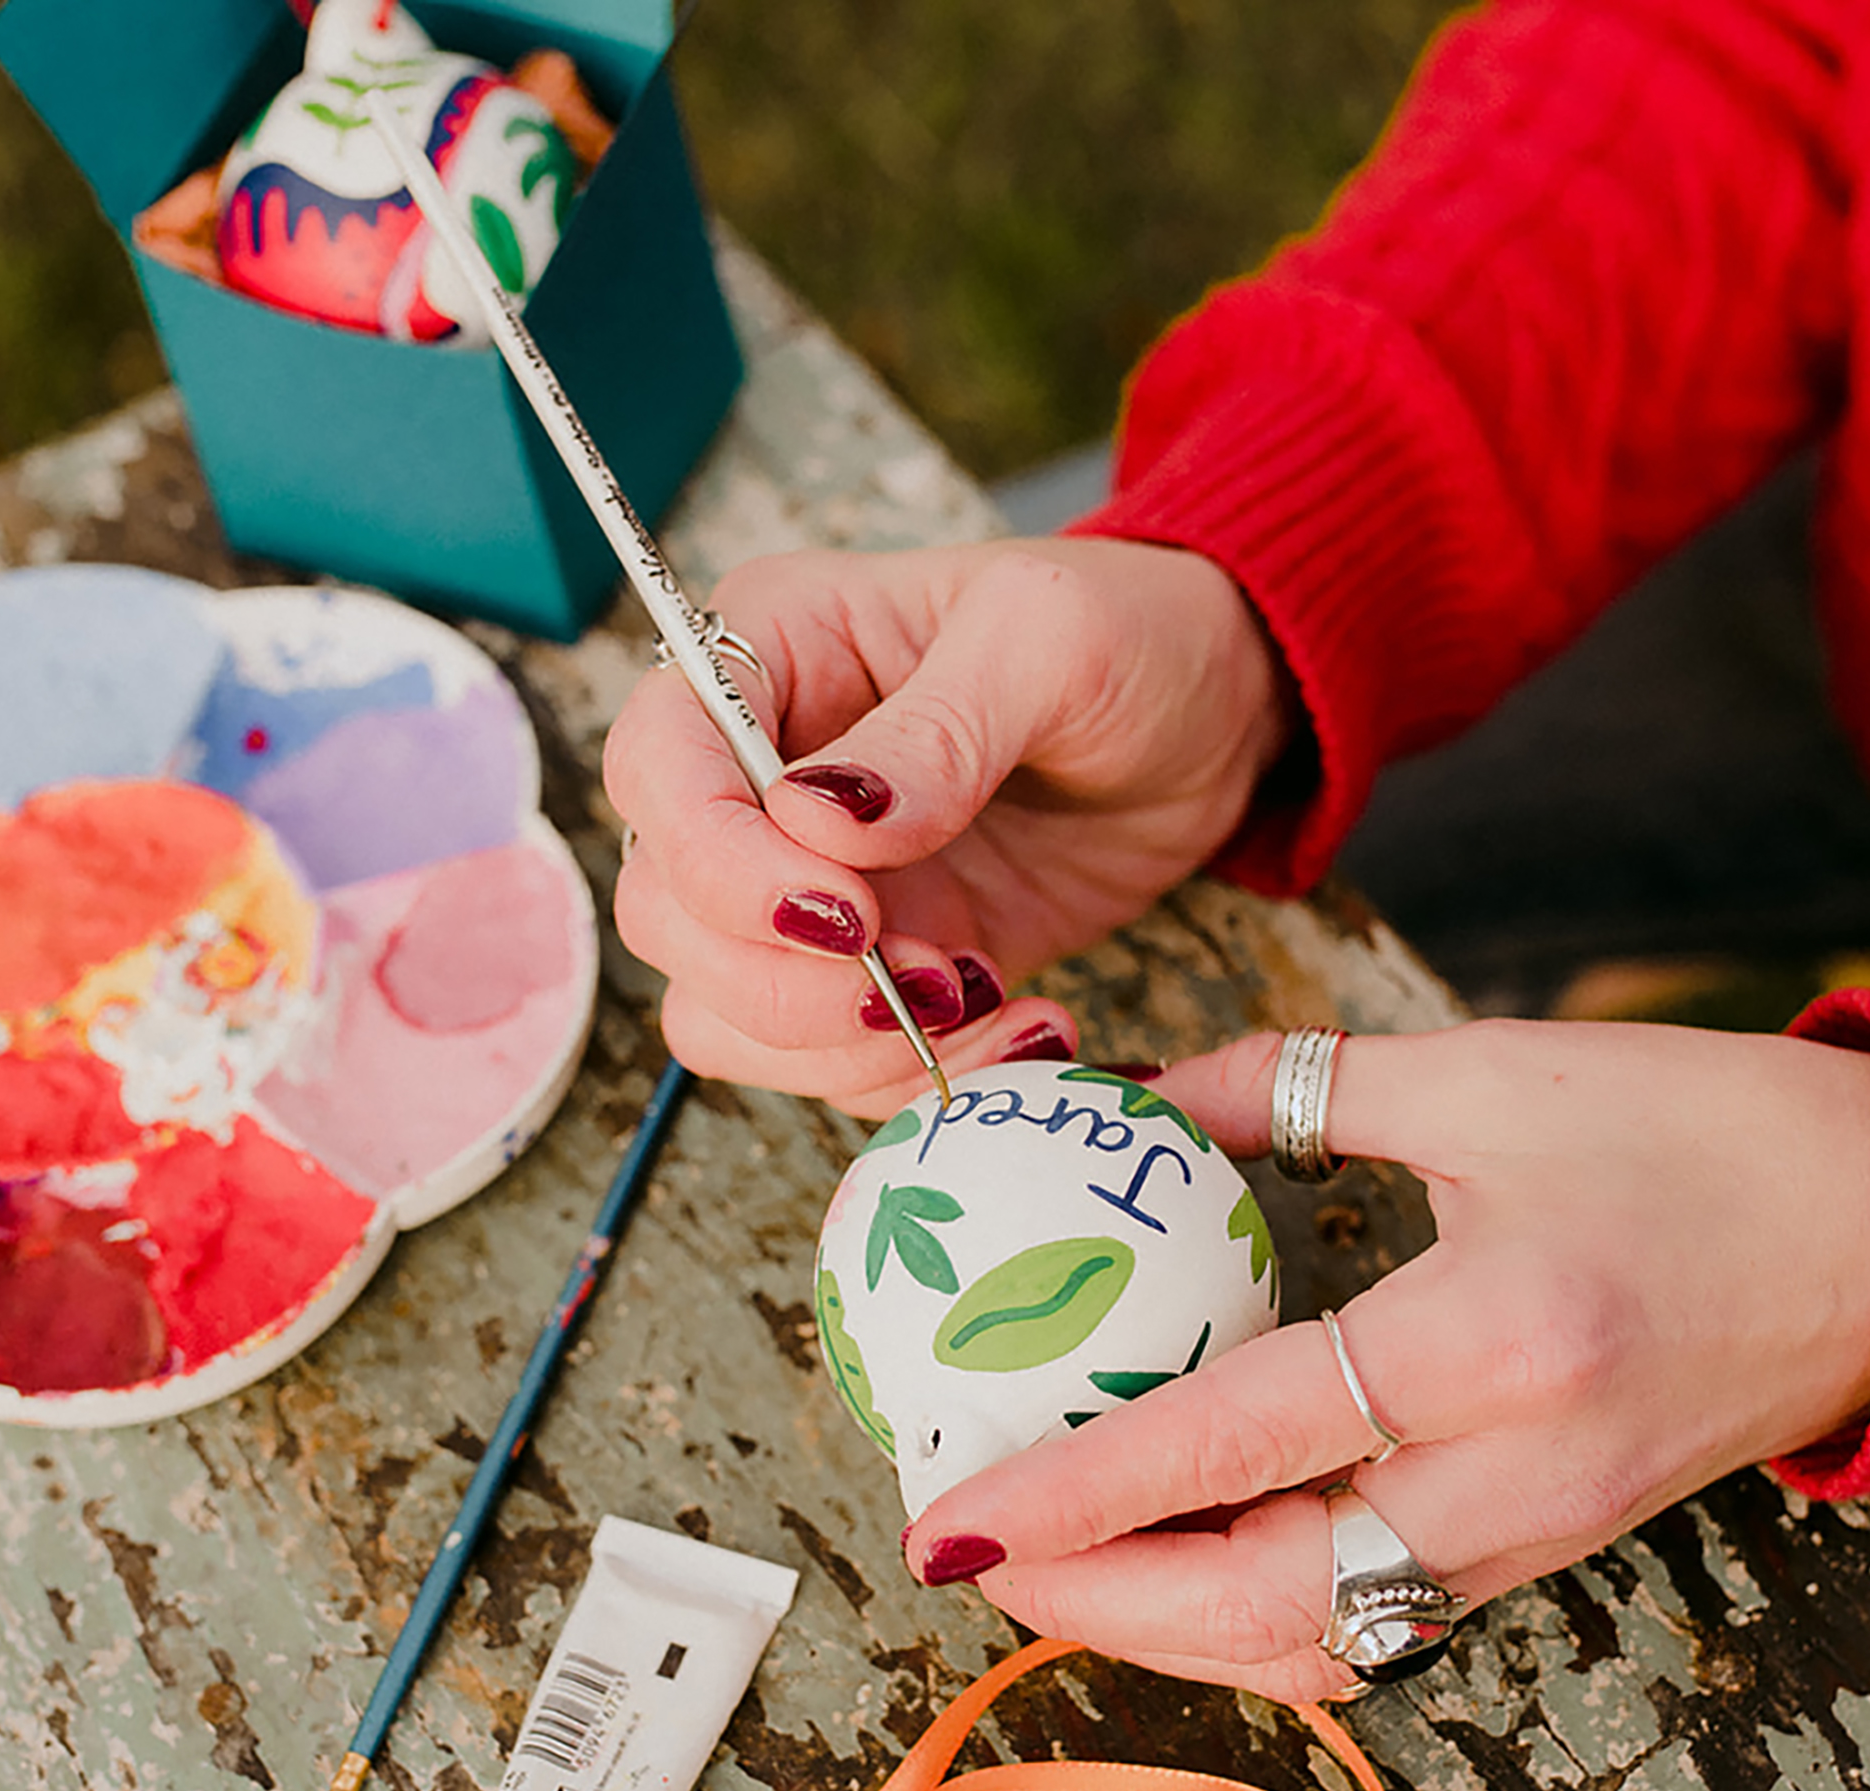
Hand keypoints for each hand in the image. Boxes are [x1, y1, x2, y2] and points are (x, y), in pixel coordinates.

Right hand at [602, 538, 1293, 1116]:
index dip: (720, 864)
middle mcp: (757, 776)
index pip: (657, 768)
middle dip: (787, 980)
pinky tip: (1017, 1029)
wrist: (1211, 722)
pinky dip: (905, 1076)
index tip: (847, 912)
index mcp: (768, 655)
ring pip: (724, 1010)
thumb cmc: (1131, 634)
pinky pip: (823, 1058)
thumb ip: (939, 731)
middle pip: (668, 913)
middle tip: (936, 976)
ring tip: (989, 1003)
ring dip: (842, 1047)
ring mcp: (805, 883)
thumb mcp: (1051, 643)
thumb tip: (821, 827)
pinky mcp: (869, 966)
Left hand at [901, 1018, 1869, 1699]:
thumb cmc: (1699, 1134)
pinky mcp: (1549, 1545)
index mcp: (1491, 1342)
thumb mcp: (1480, 1075)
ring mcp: (1539, 1534)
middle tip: (976, 1549)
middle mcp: (1513, 1475)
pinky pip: (1377, 1618)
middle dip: (1098, 1600)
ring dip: (1169, 1626)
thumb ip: (1279, 1088)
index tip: (958, 1511)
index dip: (1083, 1490)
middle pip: (1267, 1599)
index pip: (1240, 1445)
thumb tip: (1125, 1097)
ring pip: (1319, 1637)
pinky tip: (1183, 1559)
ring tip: (1052, 1568)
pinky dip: (1258, 1611)